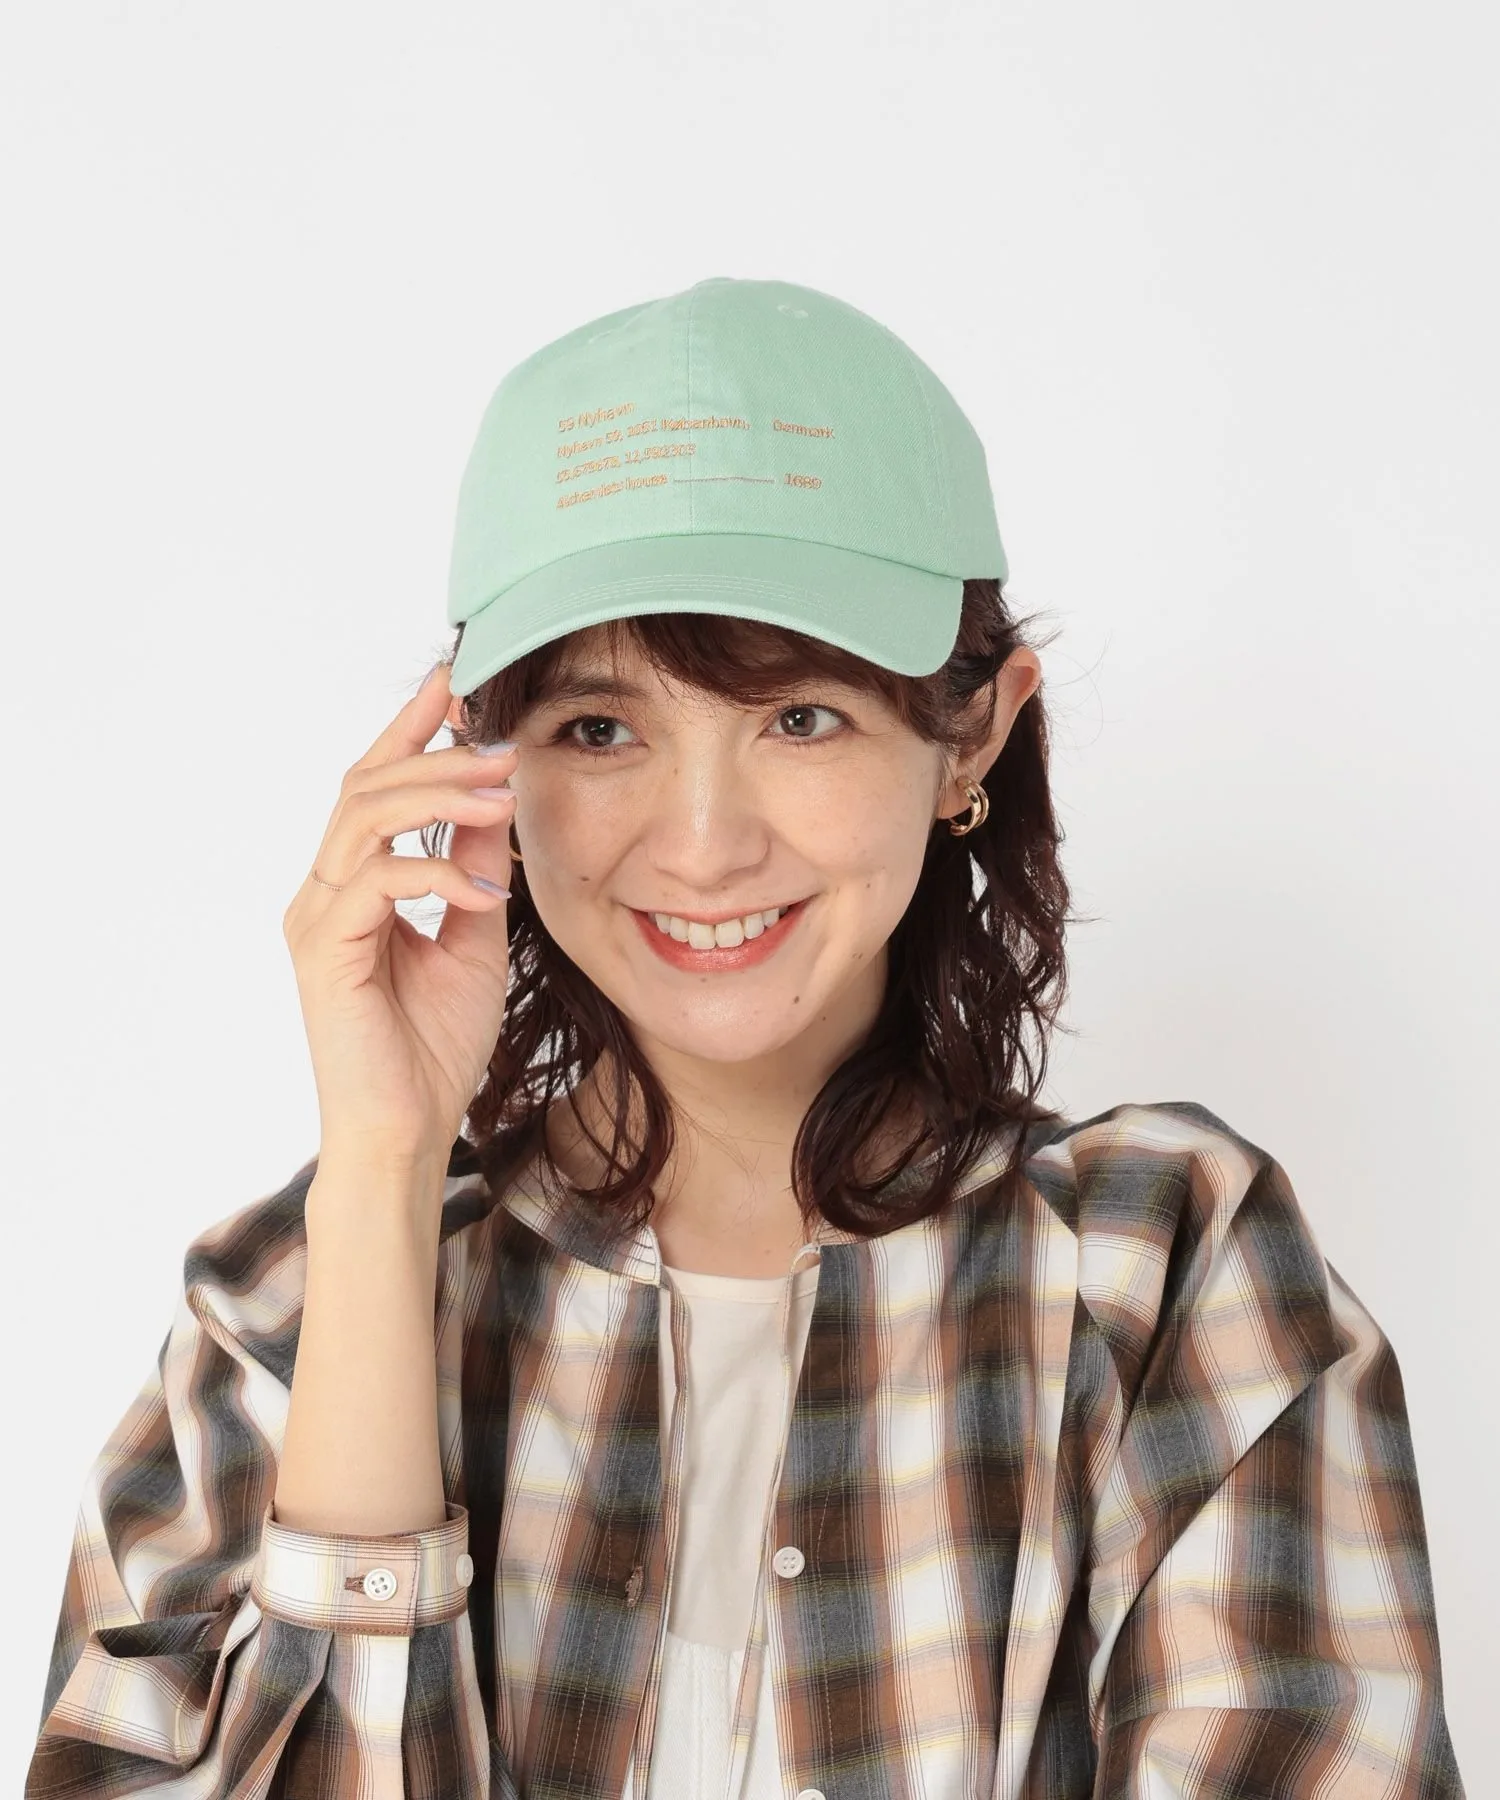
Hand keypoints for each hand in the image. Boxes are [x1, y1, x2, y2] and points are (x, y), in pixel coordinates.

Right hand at [281, 662, 517, 1170]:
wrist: (409, 1132)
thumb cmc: (436, 1047)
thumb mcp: (474, 938)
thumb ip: (474, 869)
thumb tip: (494, 801)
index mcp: (355, 885)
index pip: (377, 787)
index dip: (412, 729)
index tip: (455, 683)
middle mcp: (325, 891)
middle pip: (366, 787)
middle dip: (434, 751)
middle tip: (498, 738)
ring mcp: (318, 918)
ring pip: (364, 819)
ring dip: (438, 795)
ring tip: (502, 791)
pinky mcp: (324, 952)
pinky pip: (374, 883)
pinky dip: (434, 872)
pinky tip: (485, 887)